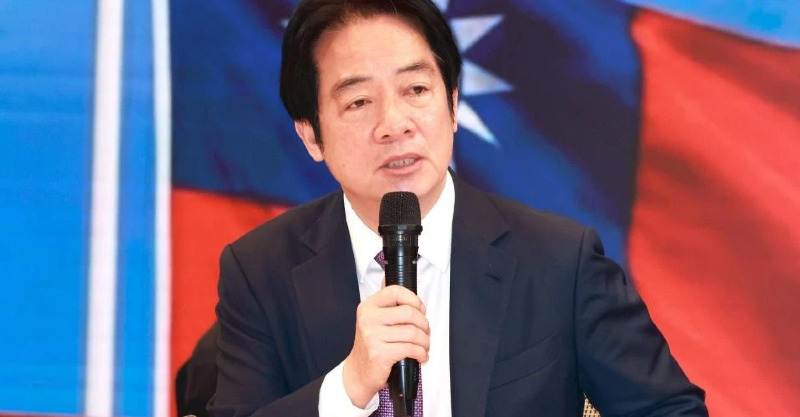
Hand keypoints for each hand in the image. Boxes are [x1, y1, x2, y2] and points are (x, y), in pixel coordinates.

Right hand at [342, 284, 429, 407]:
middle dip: (424, 324)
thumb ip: (387, 303)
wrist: (358, 372)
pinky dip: (421, 353)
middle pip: (409, 312)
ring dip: (425, 341)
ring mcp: (372, 336)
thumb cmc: (371, 345)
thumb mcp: (374, 320)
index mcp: (368, 306)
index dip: (413, 299)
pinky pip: (410, 349)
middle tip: (425, 331)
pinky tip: (420, 356)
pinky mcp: (379, 354)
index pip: (395, 291)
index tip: (420, 309)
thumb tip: (399, 281)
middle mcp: (368, 319)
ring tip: (424, 345)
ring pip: (412, 332)